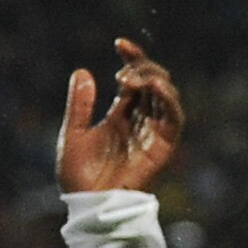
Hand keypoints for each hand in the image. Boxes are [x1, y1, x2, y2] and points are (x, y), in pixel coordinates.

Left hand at [55, 38, 184, 194]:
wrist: (89, 203)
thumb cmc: (78, 175)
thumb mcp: (73, 134)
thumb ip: (79, 105)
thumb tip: (82, 70)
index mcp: (120, 114)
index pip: (133, 78)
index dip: (131, 58)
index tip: (120, 43)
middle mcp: (140, 119)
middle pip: (153, 81)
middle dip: (142, 68)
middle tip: (123, 72)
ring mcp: (153, 131)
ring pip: (166, 95)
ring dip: (155, 79)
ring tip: (135, 77)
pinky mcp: (163, 145)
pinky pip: (174, 118)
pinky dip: (169, 99)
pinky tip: (156, 87)